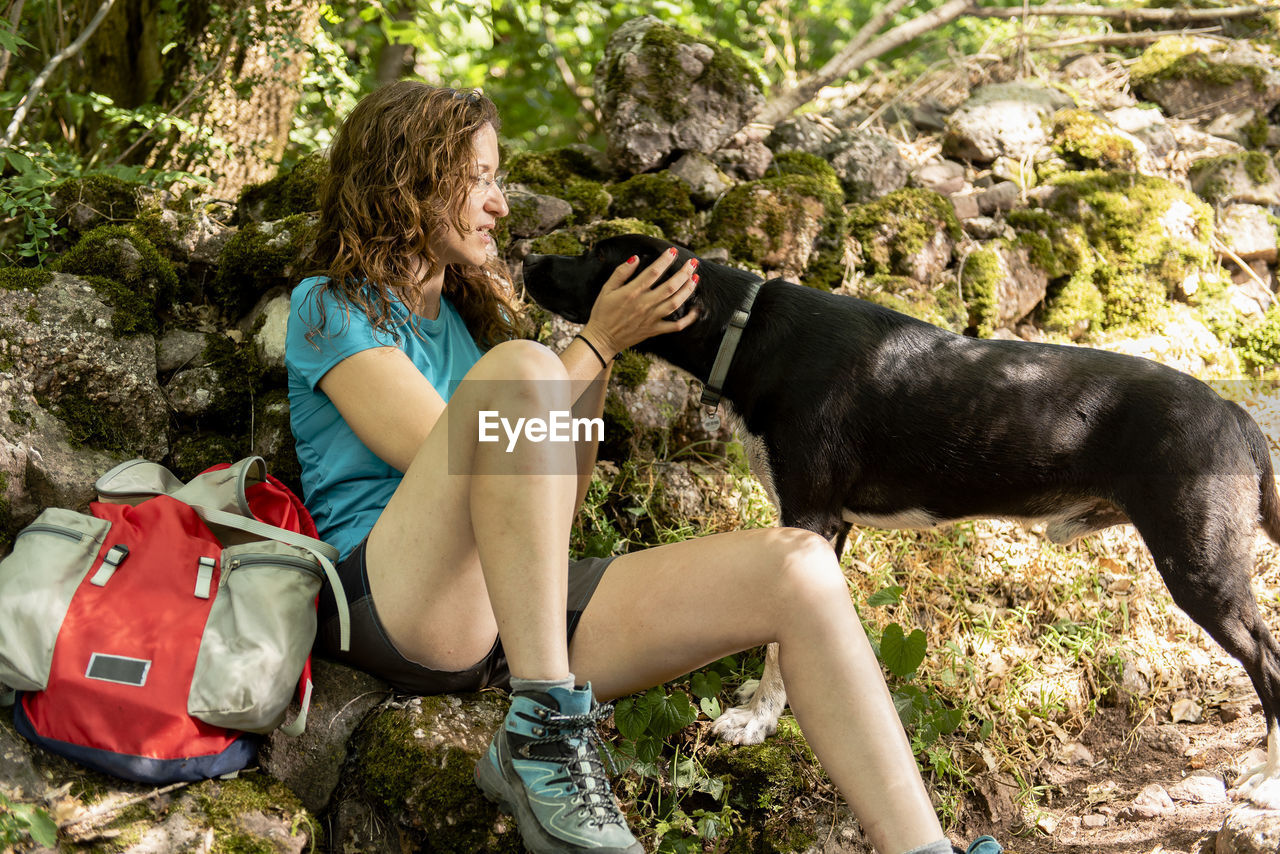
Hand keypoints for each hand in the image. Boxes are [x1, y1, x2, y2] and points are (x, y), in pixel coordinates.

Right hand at [579, 247, 699, 358]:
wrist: (601, 339)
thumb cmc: (602, 313)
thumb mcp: (606, 289)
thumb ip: (621, 272)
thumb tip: (635, 258)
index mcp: (632, 292)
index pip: (653, 272)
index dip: (665, 260)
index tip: (673, 251)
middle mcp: (644, 304)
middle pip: (670, 286)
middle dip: (684, 273)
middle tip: (692, 263)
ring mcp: (651, 318)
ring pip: (675, 303)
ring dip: (688, 290)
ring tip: (695, 278)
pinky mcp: (654, 330)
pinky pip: (675, 326)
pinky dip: (688, 319)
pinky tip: (695, 309)